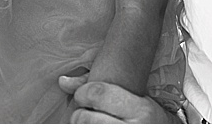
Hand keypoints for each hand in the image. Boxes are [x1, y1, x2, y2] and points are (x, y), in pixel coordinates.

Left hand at [58, 75, 178, 123]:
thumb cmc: (148, 117)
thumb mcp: (137, 99)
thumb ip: (103, 89)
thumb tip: (63, 82)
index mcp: (140, 110)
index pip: (98, 93)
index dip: (82, 92)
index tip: (83, 94)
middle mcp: (133, 130)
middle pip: (84, 118)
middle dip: (79, 113)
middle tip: (86, 113)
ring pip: (84, 130)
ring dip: (81, 126)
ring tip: (92, 123)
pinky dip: (85, 132)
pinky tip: (95, 128)